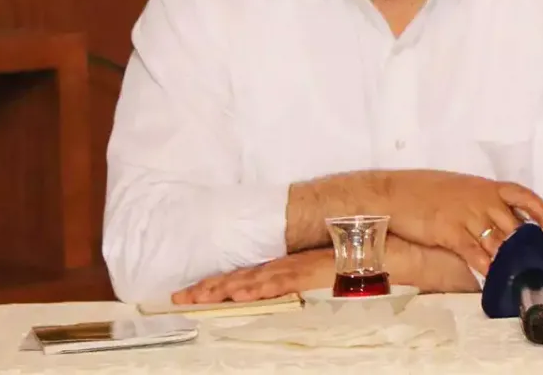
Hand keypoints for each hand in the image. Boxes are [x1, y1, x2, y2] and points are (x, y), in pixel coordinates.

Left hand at [172, 249, 333, 303]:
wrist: (362, 246)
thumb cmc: (335, 260)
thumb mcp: (304, 272)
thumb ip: (283, 279)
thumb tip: (259, 289)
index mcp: (274, 268)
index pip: (236, 277)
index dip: (210, 285)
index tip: (186, 294)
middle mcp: (276, 267)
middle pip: (235, 279)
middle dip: (207, 289)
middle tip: (180, 298)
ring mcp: (289, 269)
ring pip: (250, 280)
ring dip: (224, 289)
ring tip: (201, 297)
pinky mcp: (304, 272)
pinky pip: (277, 282)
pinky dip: (258, 288)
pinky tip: (241, 294)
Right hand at [377, 170, 542, 274]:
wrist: (394, 193)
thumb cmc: (426, 191)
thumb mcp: (460, 189)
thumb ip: (483, 203)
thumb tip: (503, 222)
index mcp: (486, 186)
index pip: (524, 196)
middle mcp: (481, 199)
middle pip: (514, 225)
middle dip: (527, 246)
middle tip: (537, 264)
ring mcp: (466, 215)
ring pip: (498, 241)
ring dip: (509, 260)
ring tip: (519, 275)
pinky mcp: (449, 231)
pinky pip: (474, 252)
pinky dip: (485, 265)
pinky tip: (491, 276)